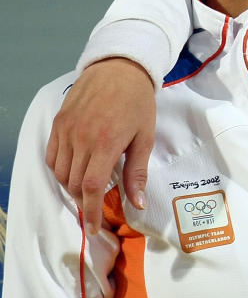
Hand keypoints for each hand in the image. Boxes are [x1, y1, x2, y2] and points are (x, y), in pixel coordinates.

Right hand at [45, 57, 156, 233]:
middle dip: (84, 202)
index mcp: (105, 143)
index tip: (94, 229)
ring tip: (87, 190)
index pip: (90, 188)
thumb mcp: (145, 137)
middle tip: (95, 208)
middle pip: (73, 184)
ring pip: (59, 173)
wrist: (120, 68)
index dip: (91, 212)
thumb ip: (137, 172)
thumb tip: (136, 204)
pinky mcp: (58, 124)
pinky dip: (60, 170)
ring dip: (71, 187)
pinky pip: (51, 157)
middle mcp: (80, 138)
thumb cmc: (138, 102)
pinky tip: (74, 172)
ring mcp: (66, 130)